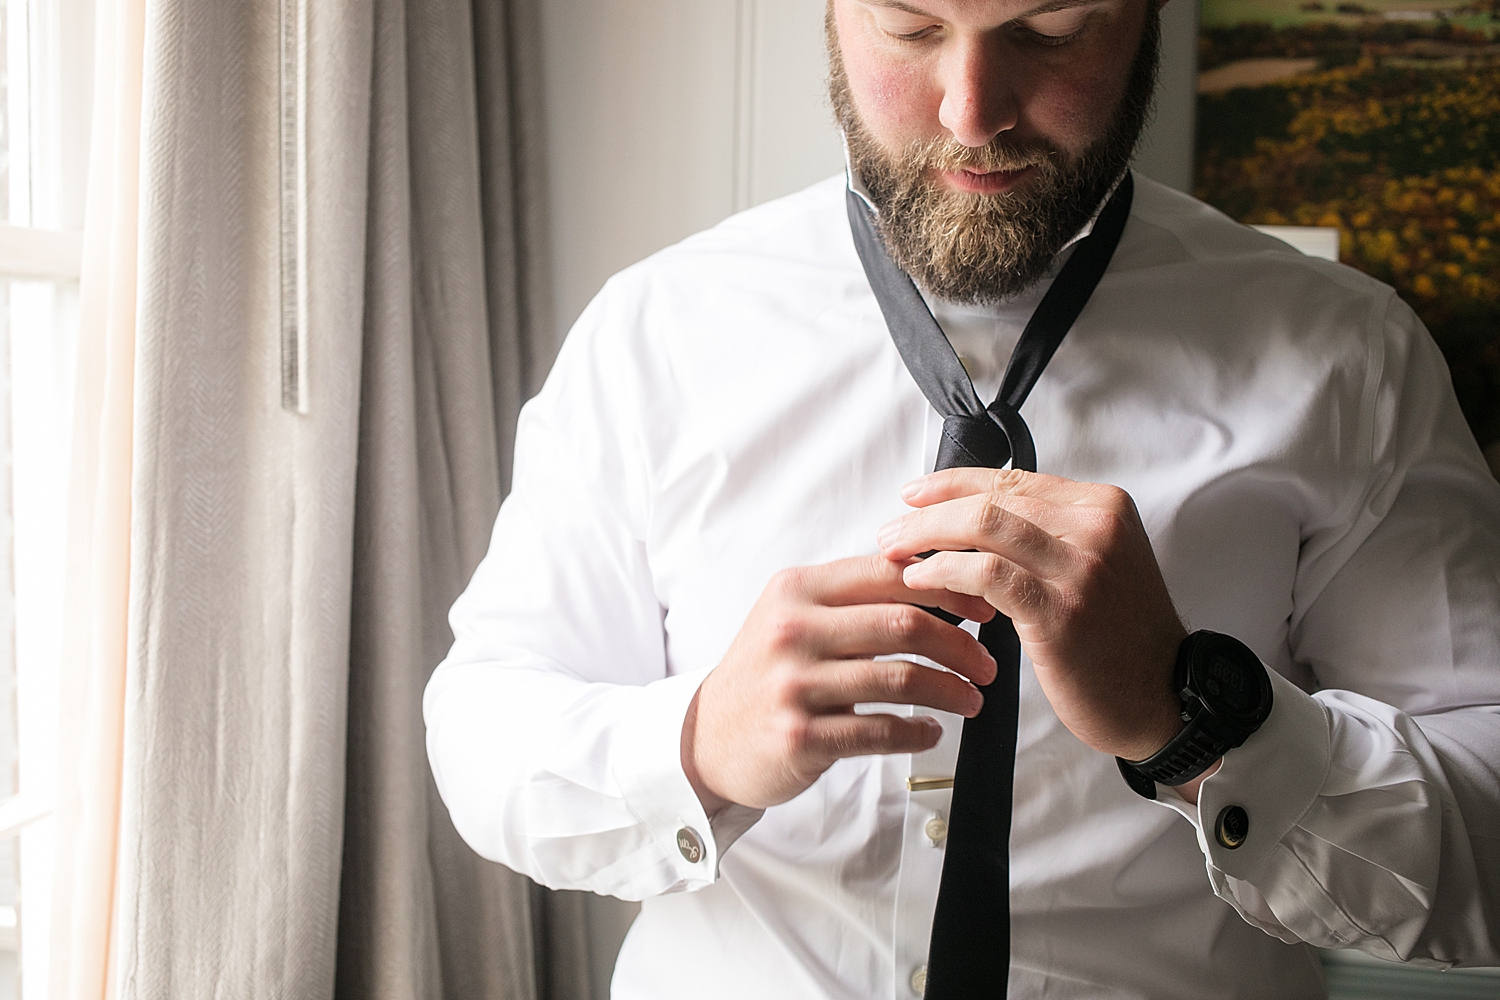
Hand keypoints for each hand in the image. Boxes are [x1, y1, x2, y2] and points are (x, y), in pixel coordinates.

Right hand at [682, 556, 998, 811]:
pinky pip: (882, 731)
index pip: (889, 574)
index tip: (982, 609)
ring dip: (951, 691)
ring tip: (971, 699)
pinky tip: (931, 732)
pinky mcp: (801, 736)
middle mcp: (792, 630)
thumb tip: (937, 577)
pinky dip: (919, 733)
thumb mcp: (793, 616)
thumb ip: (852, 596)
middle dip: (961, 645)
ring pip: (901, 680)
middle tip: (988, 664)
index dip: (949, 588)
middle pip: (904, 624)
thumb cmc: (765, 673)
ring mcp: (794, 685)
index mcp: (797, 590)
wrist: (707, 736)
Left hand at [877, 469, 1187, 762]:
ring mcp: (1081, 567)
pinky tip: (920, 581)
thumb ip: (1046, 534)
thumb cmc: (1122, 638)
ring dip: (926, 537)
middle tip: (891, 530)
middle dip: (928, 511)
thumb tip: (969, 517)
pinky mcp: (1061, 610)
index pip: (1011, 478)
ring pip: (983, 526)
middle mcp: (1096, 527)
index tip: (914, 495)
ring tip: (895, 553)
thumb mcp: (1095, 564)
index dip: (952, 483)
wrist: (1164, 697)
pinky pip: (986, 574)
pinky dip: (943, 572)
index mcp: (1103, 507)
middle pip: (991, 498)